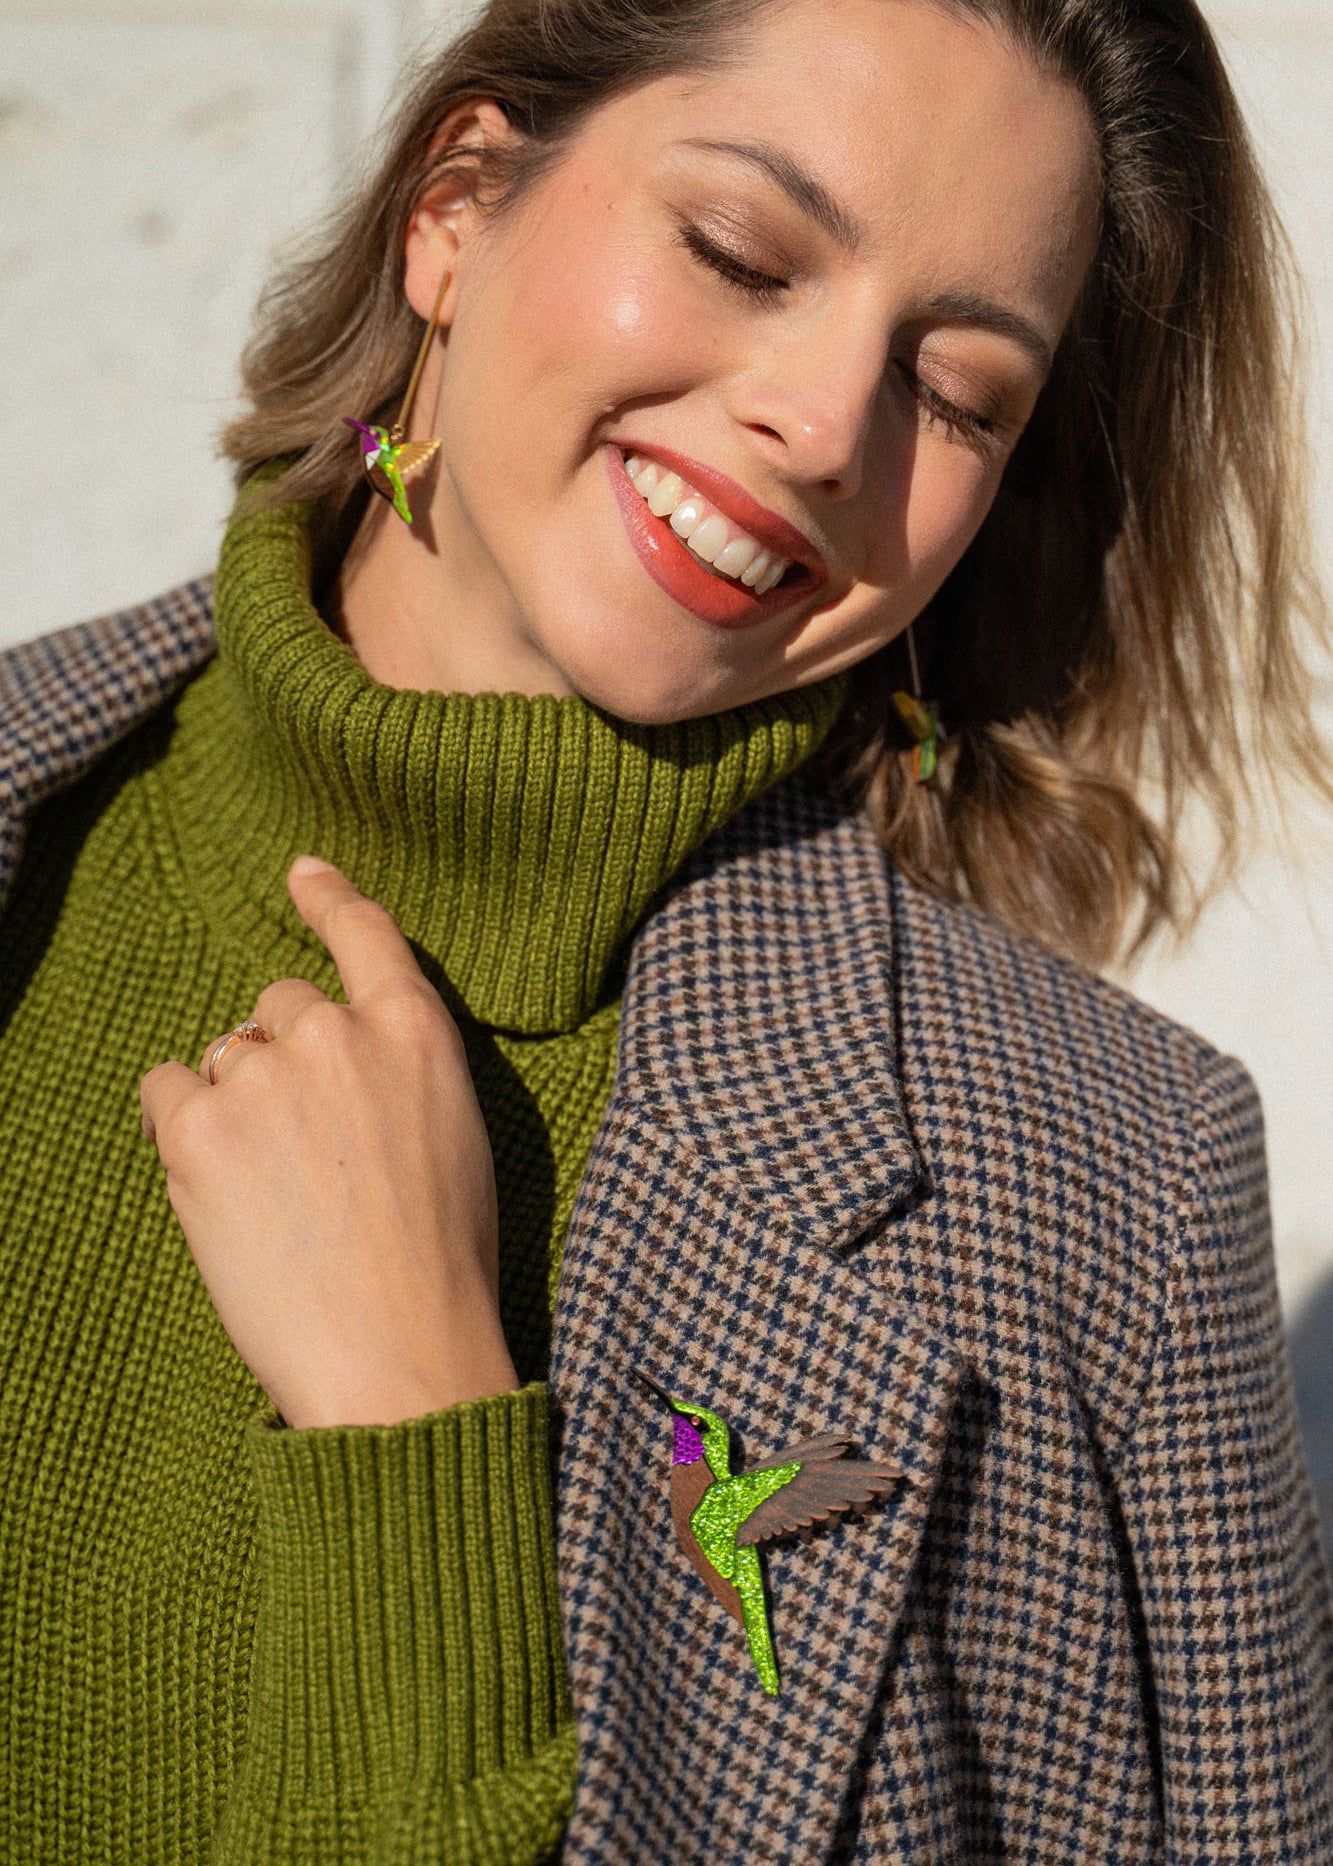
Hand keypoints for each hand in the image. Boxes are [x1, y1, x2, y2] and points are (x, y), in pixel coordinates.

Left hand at [140, 857, 516, 1427]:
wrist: (399, 1356)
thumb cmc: (442, 1266)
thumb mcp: (457, 1139)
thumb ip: (400, 1072)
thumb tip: (337, 1061)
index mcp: (418, 1032)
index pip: (366, 933)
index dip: (329, 896)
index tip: (302, 871)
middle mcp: (340, 1034)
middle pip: (281, 1007)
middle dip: (282, 1061)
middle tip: (303, 1151)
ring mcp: (265, 1077)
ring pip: (222, 1056)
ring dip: (234, 1103)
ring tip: (269, 1192)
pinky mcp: (198, 1130)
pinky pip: (163, 1093)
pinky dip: (176, 1130)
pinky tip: (215, 1186)